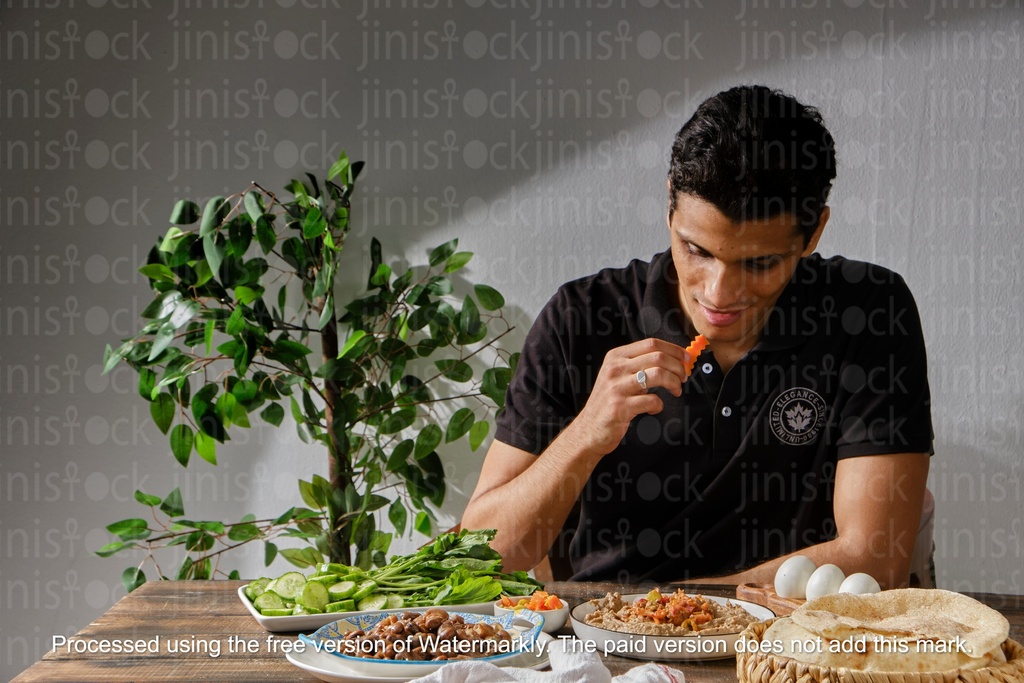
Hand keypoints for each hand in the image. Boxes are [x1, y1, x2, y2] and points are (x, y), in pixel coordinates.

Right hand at [569, 338, 692, 459]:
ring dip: (674, 383)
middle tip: (683, 378)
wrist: (589, 429)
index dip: (674, 349)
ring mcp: (616, 388)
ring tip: (675, 391)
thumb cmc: (610, 401)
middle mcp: (614, 369)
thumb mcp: (618, 376)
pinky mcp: (620, 407)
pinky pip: (652, 400)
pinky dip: (659, 405)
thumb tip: (673, 359)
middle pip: (658, 357)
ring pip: (658, 375)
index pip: (651, 343)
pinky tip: (653, 409)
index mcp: (615, 357)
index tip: (686, 358)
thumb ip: (639, 365)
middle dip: (678, 367)